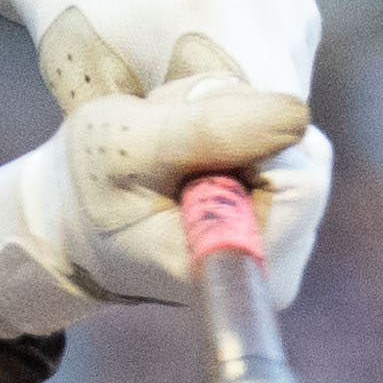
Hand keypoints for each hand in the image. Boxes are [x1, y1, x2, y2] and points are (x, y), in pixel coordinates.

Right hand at [0, 62, 320, 339]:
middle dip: (241, 122)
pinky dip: (243, 131)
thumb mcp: (127, 146)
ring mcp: (286, 243)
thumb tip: (297, 116)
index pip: (300, 180)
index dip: (249, 133)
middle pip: (304, 155)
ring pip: (294, 145)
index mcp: (238, 265)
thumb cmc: (90, 184)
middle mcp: (278, 266)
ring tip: (176, 144)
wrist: (78, 215)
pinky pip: (287, 149)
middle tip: (172, 136)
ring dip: (237, 122)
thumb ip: (207, 131)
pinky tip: (194, 150)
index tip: (185, 134)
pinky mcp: (284, 216)